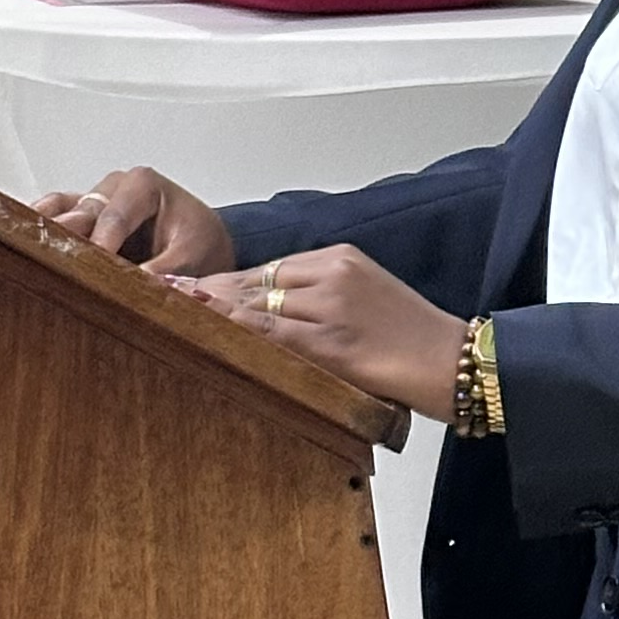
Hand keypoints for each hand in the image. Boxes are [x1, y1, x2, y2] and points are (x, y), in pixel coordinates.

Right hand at [34, 165, 234, 274]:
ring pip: (58, 209)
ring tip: (19, 248)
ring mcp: (91, 200)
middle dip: (66, 235)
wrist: (199, 242)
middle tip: (48, 259)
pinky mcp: (78, 219)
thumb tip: (143, 289)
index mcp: (142, 185)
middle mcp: (111, 187)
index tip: (94, 267)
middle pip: (81, 210)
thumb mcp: (193, 255)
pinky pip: (51, 219)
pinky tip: (16, 248)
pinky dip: (36, 230)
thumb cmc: (198, 240)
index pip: (115, 214)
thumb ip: (169, 270)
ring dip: (41, 229)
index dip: (102, 242)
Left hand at [177, 245, 465, 413]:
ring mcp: (331, 306)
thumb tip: (266, 312)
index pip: (268, 268)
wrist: (456, 360)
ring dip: (211, 310)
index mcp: (340, 258)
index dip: (225, 282)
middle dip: (208, 292)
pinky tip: (207, 331)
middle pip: (255, 281)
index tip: (188, 287)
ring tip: (170, 310)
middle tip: (162, 295)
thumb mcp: (367, 298)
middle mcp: (332, 273)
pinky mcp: (332, 341)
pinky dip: (236, 332)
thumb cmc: (412, 338)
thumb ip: (320, 298)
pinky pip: (273, 335)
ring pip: (257, 304)